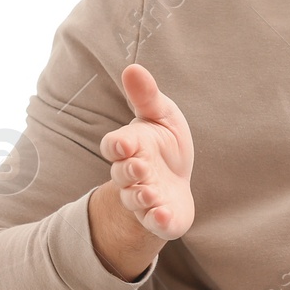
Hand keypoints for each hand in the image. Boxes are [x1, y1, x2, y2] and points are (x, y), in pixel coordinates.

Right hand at [98, 63, 194, 241]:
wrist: (175, 183)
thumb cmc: (165, 145)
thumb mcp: (161, 116)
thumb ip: (146, 97)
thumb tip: (132, 67)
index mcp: (130, 148)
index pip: (114, 146)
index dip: (117, 145)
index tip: (124, 143)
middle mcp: (132, 174)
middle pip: (123, 174)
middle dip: (129, 171)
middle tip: (140, 166)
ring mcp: (144, 198)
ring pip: (136, 200)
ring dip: (141, 197)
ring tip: (151, 193)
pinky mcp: (159, 218)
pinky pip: (155, 222)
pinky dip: (158, 221)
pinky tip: (164, 217)